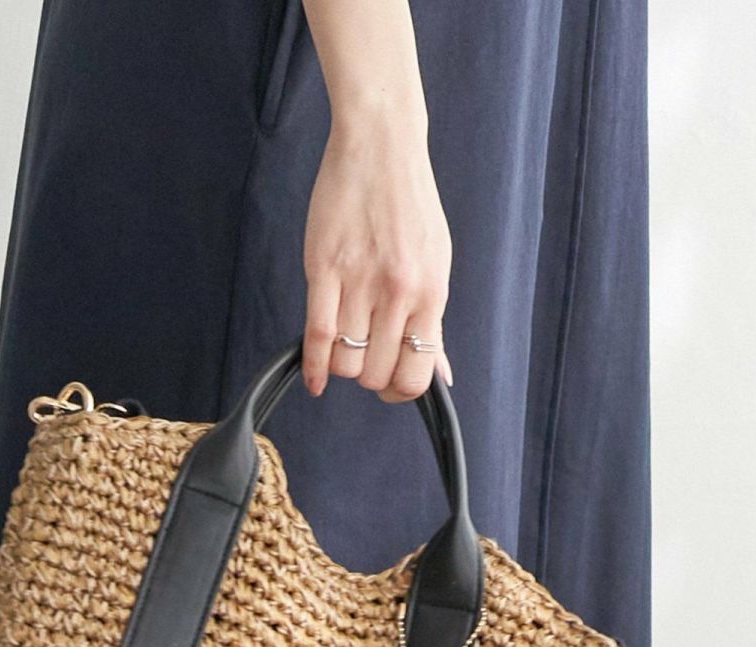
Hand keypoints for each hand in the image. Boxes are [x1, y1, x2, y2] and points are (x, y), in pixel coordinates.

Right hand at [301, 117, 453, 402]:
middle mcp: (398, 292)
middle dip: (369, 376)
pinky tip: (315, 380)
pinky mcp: (324, 269)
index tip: (389, 384)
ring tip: (344, 347)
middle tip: (365, 359)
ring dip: (342, 366)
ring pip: (346, 361)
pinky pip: (317, 336)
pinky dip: (314, 368)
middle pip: (376, 373)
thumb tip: (442, 376)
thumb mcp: (436, 264)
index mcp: (431, 293)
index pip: (415, 374)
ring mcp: (360, 281)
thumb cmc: (409, 204)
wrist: (382, 145)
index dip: (399, 391)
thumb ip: (434, 324)